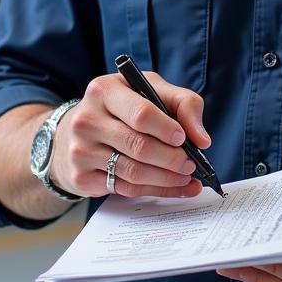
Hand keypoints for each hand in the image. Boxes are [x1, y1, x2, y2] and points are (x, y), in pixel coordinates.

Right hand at [51, 69, 211, 198]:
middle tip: (191, 164)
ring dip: (167, 178)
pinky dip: (156, 191)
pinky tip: (174, 187)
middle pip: (139, 146)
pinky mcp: (81, 177)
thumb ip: (183, 104)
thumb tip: (202, 140)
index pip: (141, 114)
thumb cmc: (122, 107)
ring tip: (187, 176)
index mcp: (103, 91)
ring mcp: (81, 150)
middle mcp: (87, 119)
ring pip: (134, 172)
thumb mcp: (151, 90)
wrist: (79, 130)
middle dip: (172, 158)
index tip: (183, 138)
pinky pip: (126, 189)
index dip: (167, 129)